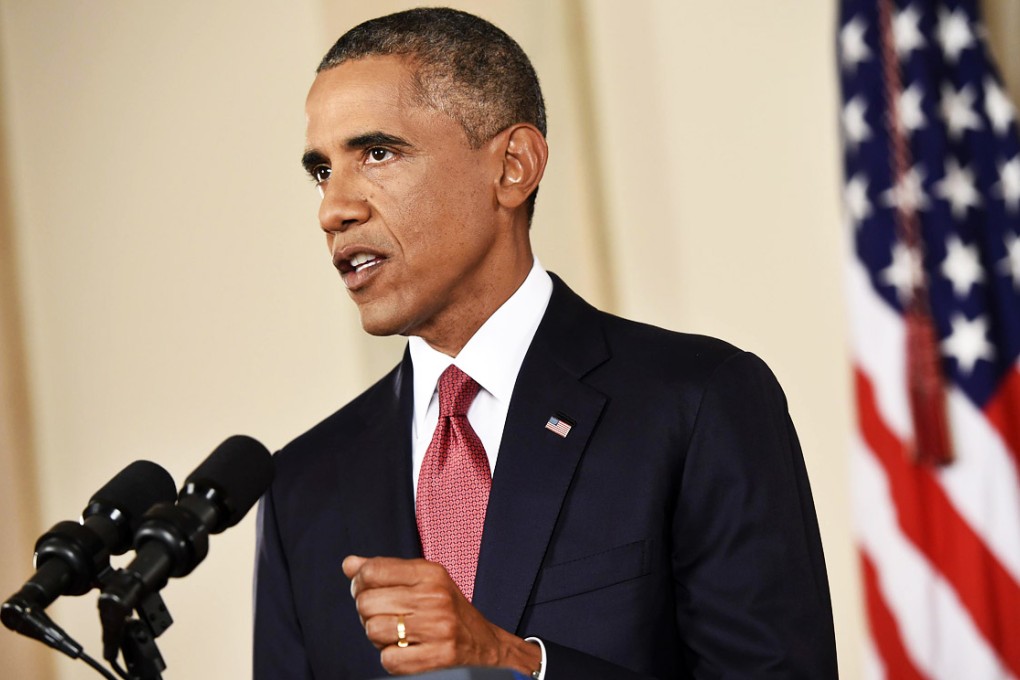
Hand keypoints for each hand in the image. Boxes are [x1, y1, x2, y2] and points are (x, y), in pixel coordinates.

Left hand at [342, 555, 540, 675]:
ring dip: (380, 638)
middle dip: (369, 614)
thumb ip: (385, 571)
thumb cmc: (448, 612)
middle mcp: (434, 597)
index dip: (360, 584)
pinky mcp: (437, 657)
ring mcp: (437, 628)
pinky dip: (393, 659)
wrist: (487, 647)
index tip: (369, 591)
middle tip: (387, 618)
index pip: (372, 571)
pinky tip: (409, 651)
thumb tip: (349, 564)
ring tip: (399, 635)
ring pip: (373, 631)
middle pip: (366, 603)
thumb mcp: (423, 582)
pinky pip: (388, 659)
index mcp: (430, 573)